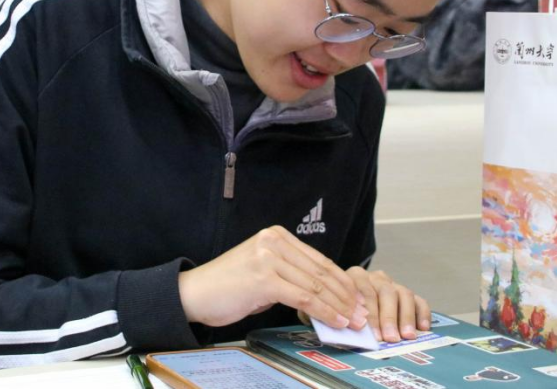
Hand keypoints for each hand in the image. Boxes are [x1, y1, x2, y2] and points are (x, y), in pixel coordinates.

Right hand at [178, 226, 363, 329]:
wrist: (194, 294)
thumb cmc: (227, 287)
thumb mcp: (263, 272)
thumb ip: (290, 276)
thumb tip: (323, 296)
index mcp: (276, 235)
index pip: (319, 260)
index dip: (342, 281)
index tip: (358, 298)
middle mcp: (274, 241)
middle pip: (321, 271)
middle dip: (346, 295)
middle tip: (363, 312)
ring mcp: (269, 258)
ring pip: (316, 285)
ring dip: (339, 306)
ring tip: (354, 321)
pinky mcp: (264, 279)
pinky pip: (304, 298)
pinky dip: (324, 312)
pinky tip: (335, 321)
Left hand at [346, 267, 429, 342]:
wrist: (353, 298)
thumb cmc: (346, 309)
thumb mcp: (342, 308)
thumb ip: (347, 316)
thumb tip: (356, 332)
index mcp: (356, 276)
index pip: (365, 292)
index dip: (371, 314)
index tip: (374, 335)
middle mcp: (376, 278)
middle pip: (386, 292)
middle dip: (389, 317)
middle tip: (391, 337)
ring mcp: (393, 284)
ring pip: (404, 294)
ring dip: (406, 317)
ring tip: (407, 336)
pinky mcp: (406, 293)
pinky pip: (418, 300)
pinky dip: (422, 313)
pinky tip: (423, 328)